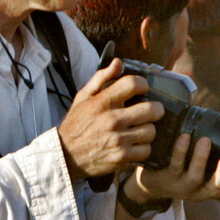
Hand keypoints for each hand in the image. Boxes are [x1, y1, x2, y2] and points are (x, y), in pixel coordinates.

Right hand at [58, 59, 164, 179]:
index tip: (143, 89)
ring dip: (148, 130)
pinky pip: (146, 150)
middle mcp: (112, 120)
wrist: (65, 155)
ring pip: (151, 131)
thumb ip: (101, 78)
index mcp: (102, 102)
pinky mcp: (121, 157)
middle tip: (150, 111)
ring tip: (140, 129)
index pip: (133, 84)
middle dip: (155, 109)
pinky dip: (142, 148)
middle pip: (151, 109)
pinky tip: (134, 144)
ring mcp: (118, 140)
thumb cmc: (76, 124)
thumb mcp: (82, 97)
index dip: (143, 84)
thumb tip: (118, 63)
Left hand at [131, 133, 219, 205]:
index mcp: (208, 190)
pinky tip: (185, 137)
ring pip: (194, 176)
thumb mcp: (199, 174)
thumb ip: (214, 162)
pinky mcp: (164, 177)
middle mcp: (196, 192)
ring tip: (205, 140)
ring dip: (201, 158)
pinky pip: (174, 164)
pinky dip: (180, 150)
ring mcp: (180, 186)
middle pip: (214, 188)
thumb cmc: (181, 174)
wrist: (149, 183)